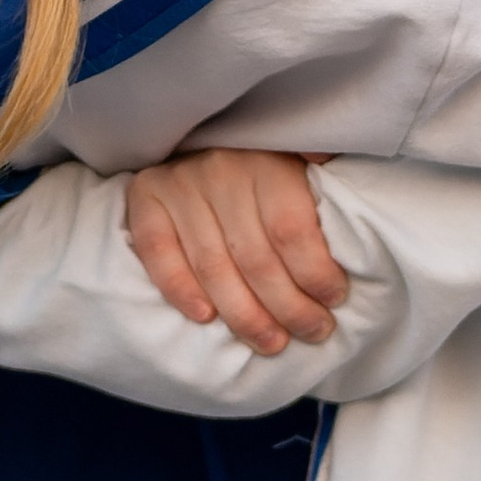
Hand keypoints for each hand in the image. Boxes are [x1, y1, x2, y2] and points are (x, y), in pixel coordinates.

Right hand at [125, 147, 346, 354]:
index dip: (315, 274)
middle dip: (289, 307)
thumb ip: (322, 169)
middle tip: (313, 332)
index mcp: (268, 162)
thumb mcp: (303, 158)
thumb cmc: (264, 164)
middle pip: (255, 258)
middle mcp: (221, 171)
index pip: (291, 231)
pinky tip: (206, 317)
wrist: (197, 138)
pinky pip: (158, 253)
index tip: (334, 299)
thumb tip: (334, 167)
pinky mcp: (146, 198)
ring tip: (271, 342)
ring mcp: (179, 185)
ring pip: (213, 266)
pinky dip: (179, 289)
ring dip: (244, 315)